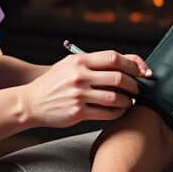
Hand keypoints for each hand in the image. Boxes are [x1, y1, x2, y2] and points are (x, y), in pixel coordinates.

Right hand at [20, 50, 150, 128]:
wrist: (31, 102)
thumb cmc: (53, 83)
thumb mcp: (69, 65)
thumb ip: (92, 62)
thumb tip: (124, 63)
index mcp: (79, 61)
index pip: (113, 58)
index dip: (132, 64)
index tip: (141, 71)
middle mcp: (79, 76)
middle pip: (118, 78)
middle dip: (134, 84)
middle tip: (138, 89)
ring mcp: (78, 95)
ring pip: (115, 98)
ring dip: (127, 101)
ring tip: (129, 101)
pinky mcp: (78, 112)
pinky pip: (106, 113)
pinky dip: (117, 113)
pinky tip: (119, 111)